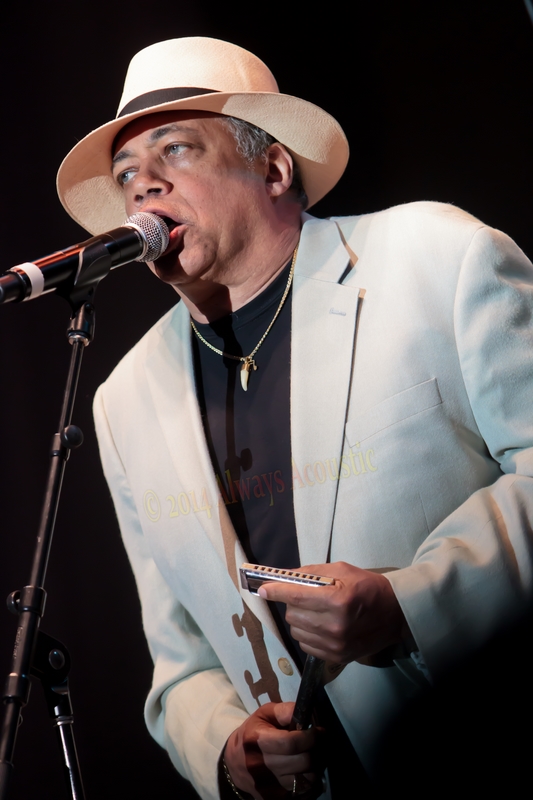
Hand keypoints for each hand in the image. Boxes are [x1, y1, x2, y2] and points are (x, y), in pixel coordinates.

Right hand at [223, 702, 322, 798]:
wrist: (235, 762)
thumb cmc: (253, 734)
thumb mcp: (263, 715)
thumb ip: (283, 711)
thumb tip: (303, 712)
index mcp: (258, 742)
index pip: (292, 743)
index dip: (311, 737)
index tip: (320, 731)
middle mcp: (262, 766)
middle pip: (302, 762)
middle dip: (318, 751)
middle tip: (321, 743)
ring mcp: (269, 786)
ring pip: (306, 780)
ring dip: (316, 767)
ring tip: (315, 756)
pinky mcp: (274, 798)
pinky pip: (302, 793)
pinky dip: (309, 782)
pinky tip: (307, 770)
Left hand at [258, 562, 409, 663]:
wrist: (395, 614)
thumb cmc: (367, 587)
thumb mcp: (342, 570)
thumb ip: (312, 573)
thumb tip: (284, 576)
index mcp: (337, 600)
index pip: (296, 595)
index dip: (276, 591)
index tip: (262, 589)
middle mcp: (334, 625)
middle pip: (293, 615)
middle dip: (292, 603)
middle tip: (304, 597)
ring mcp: (335, 644)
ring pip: (296, 631)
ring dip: (299, 619)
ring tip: (314, 612)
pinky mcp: (336, 657)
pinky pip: (306, 645)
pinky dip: (306, 634)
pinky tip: (319, 625)